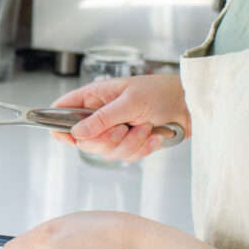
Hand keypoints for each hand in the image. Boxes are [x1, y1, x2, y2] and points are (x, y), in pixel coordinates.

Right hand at [51, 73, 190, 162]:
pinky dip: (142, 148)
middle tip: (124, 128)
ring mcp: (113, 131)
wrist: (189, 105)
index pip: (61, 112)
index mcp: (93, 97)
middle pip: (84, 141)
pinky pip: (125, 157)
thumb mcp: (129, 101)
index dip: (60, 126)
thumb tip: (77, 132)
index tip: (72, 137)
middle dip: (108, 140)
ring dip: (130, 143)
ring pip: (107, 152)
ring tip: (146, 127)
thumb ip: (102, 118)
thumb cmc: (160, 92)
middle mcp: (99, 116)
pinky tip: (153, 136)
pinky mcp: (128, 143)